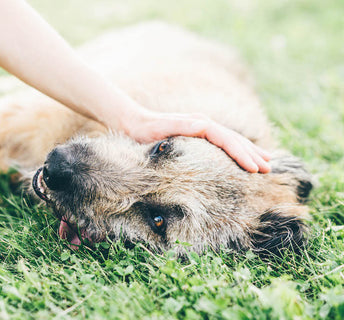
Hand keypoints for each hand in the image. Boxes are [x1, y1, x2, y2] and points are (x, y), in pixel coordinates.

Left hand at [122, 110, 270, 172]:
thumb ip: (183, 126)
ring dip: (249, 151)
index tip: (255, 169)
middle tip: (269, 169)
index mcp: (200, 124)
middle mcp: (204, 124)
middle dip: (252, 154)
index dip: (243, 154)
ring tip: (267, 161)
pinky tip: (242, 156)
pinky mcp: (198, 134)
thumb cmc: (146, 129)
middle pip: (234, 139)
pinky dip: (236, 149)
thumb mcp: (162, 128)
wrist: (134, 122)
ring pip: (232, 140)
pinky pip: (223, 143)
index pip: (227, 140)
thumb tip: (205, 125)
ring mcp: (202, 128)